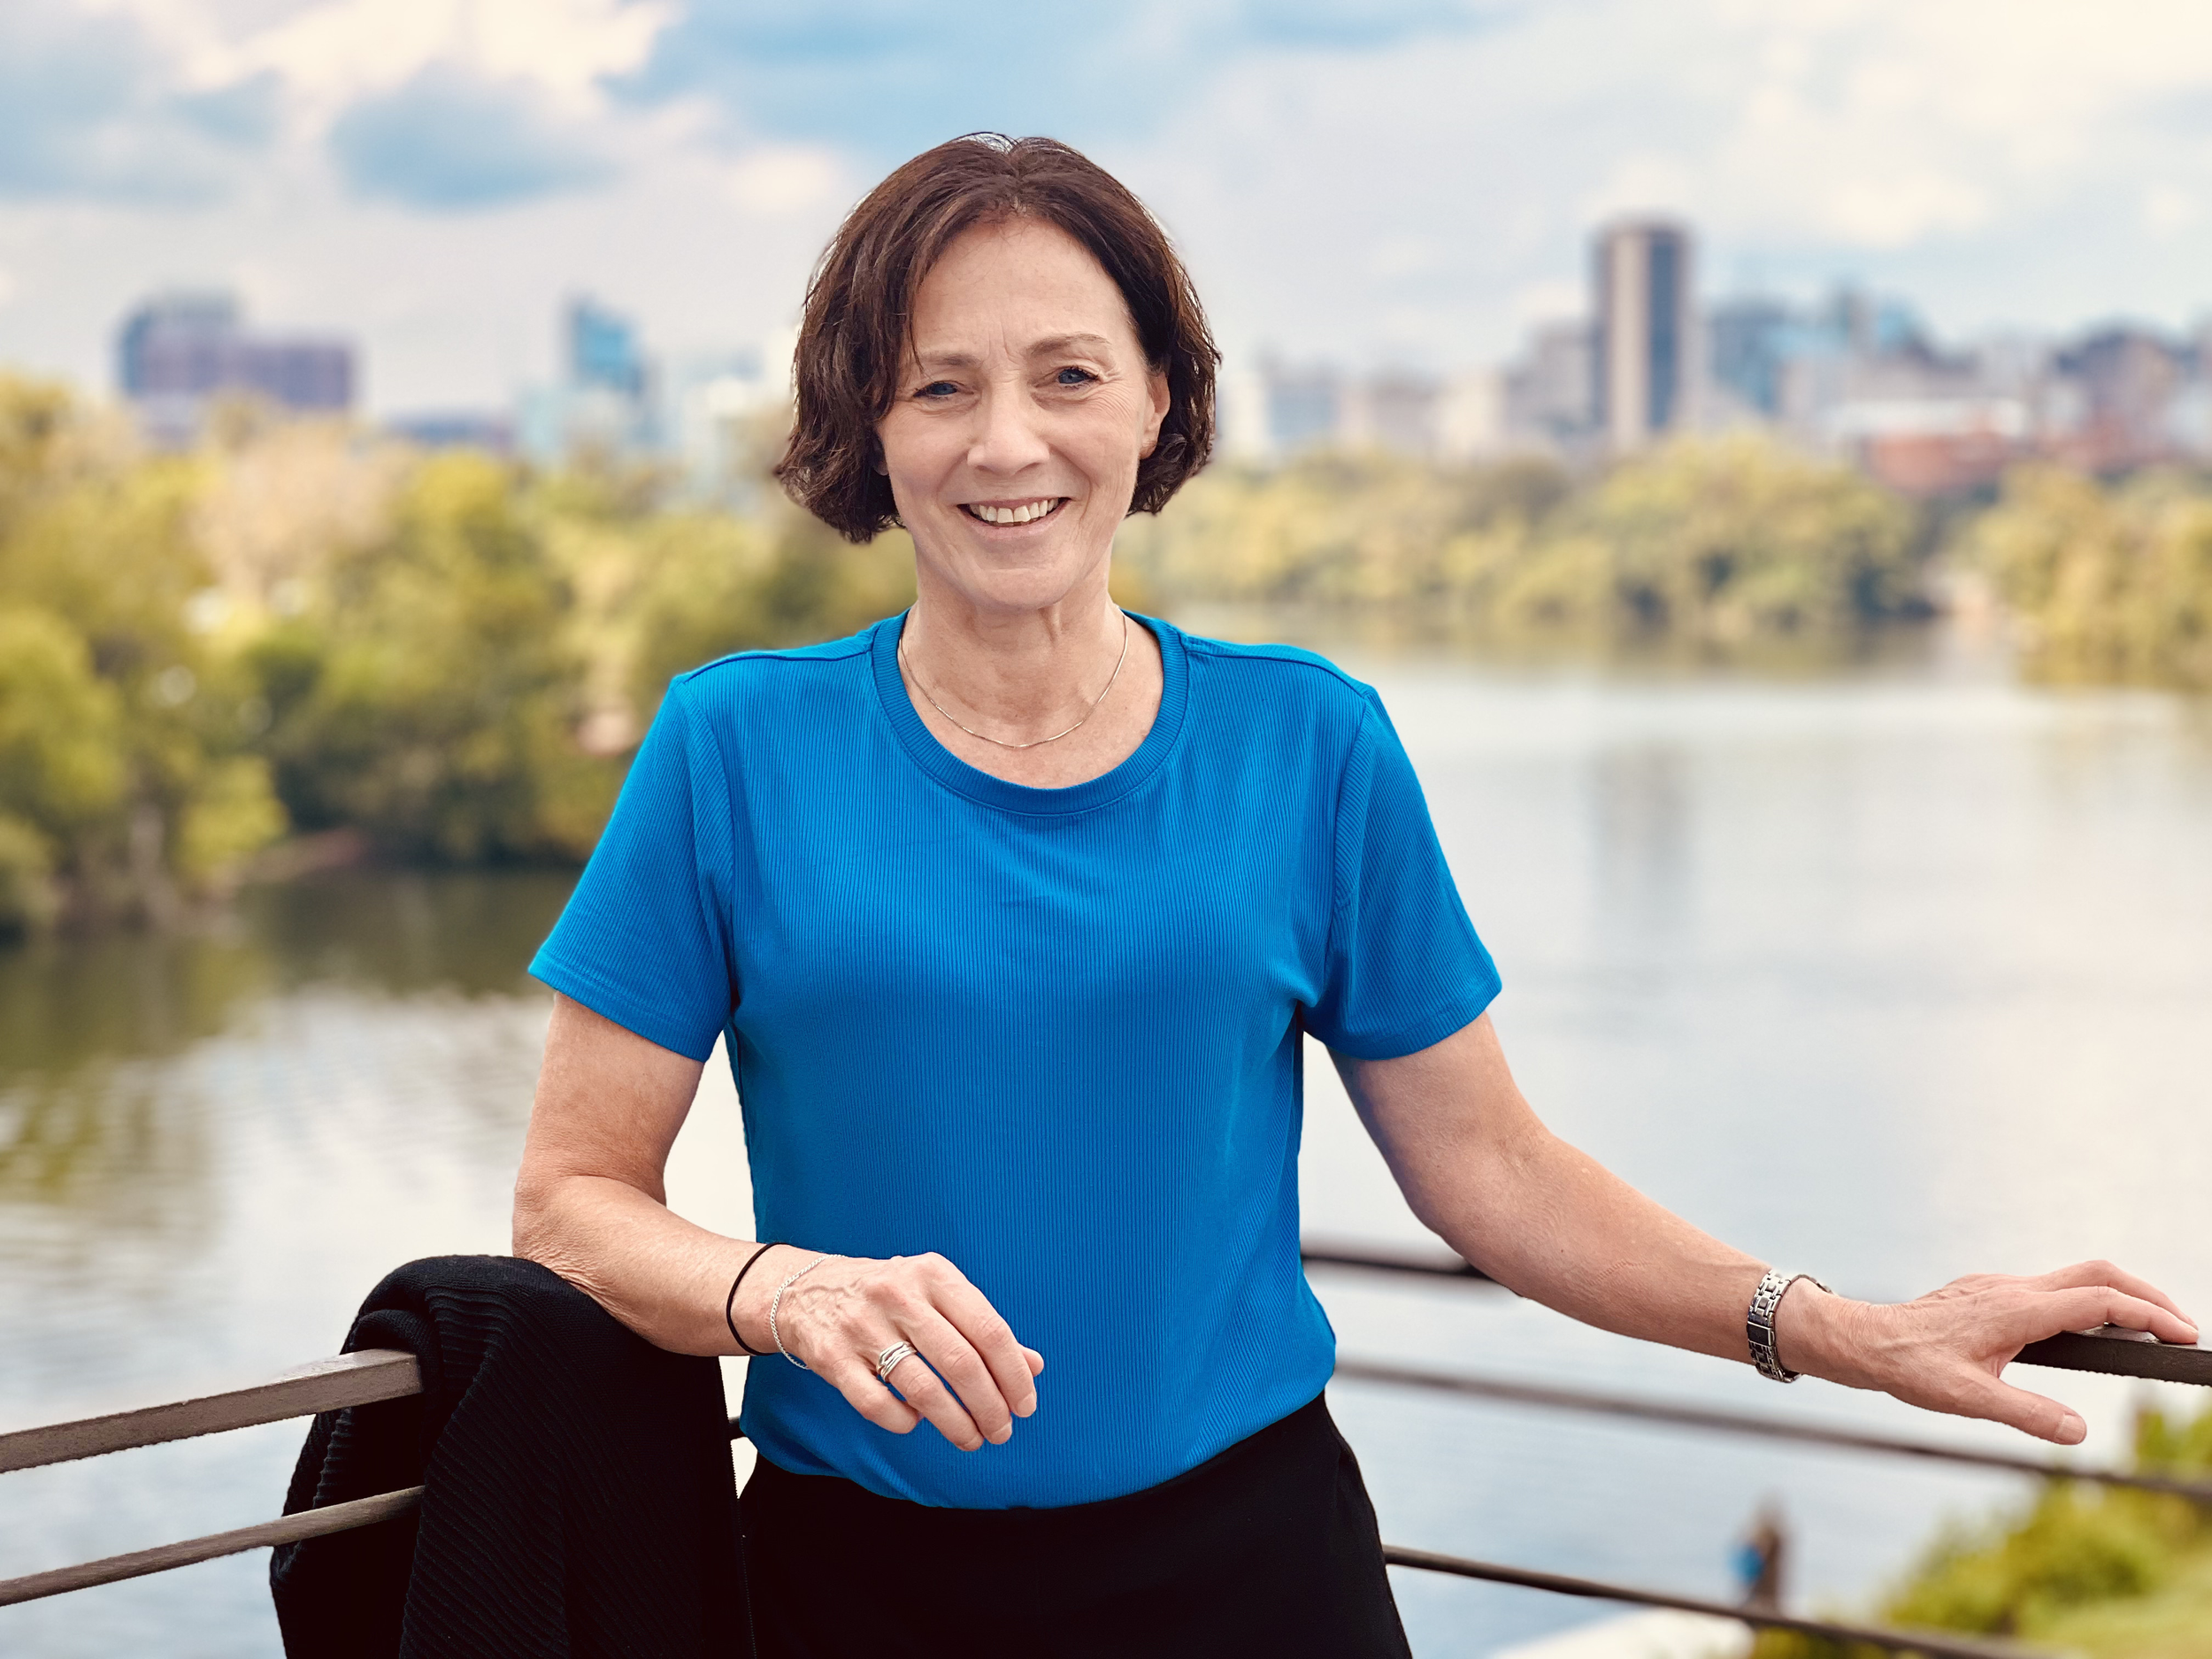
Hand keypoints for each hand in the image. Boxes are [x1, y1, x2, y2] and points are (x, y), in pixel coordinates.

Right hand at [742, 1250, 1043, 1451]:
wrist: (806, 1290)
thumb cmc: (890, 1297)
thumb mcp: (937, 1296)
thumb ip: (983, 1329)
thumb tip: (1033, 1366)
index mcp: (933, 1274)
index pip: (989, 1329)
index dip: (1014, 1374)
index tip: (1025, 1406)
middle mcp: (899, 1294)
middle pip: (960, 1363)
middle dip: (989, 1406)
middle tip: (1002, 1432)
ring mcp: (862, 1325)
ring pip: (922, 1388)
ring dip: (955, 1423)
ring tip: (971, 1439)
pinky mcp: (832, 1356)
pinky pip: (876, 1404)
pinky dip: (903, 1421)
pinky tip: (915, 1422)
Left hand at [1781, 1261, 2198, 1444]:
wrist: (1863, 1340)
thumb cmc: (1908, 1367)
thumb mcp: (1968, 1400)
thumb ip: (2026, 1414)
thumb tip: (2079, 1432)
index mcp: (2015, 1309)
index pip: (2098, 1302)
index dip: (2148, 1316)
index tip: (2184, 1334)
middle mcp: (2011, 1289)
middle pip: (2097, 1274)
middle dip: (2147, 1295)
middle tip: (2181, 1327)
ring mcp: (2000, 1286)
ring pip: (2074, 1276)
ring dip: (2118, 1296)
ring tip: (2150, 1330)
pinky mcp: (1989, 1292)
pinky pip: (2051, 1287)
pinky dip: (2087, 1300)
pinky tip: (2091, 1329)